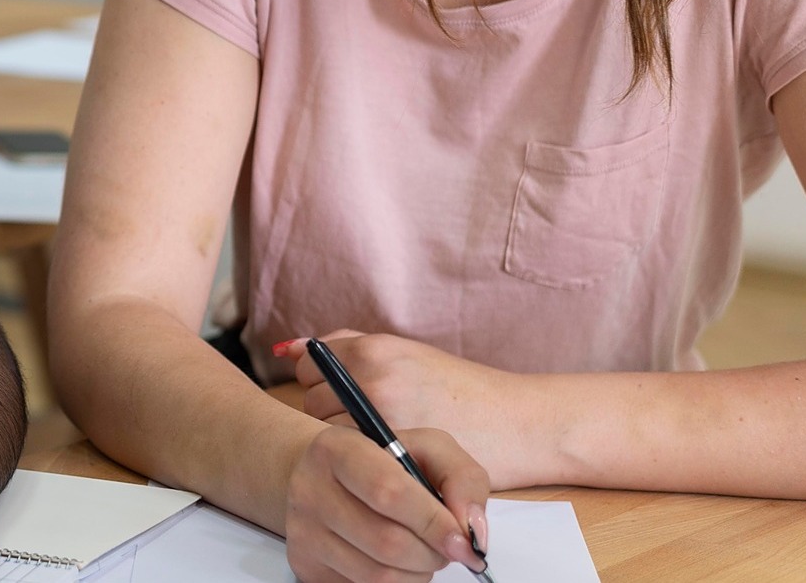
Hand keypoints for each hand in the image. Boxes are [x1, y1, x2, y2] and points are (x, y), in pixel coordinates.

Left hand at [279, 330, 532, 484]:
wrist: (517, 422)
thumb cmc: (460, 389)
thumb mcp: (405, 353)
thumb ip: (345, 346)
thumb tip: (288, 349)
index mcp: (374, 349)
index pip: (309, 368)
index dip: (323, 385)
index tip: (345, 397)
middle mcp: (372, 379)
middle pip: (311, 402)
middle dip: (331, 414)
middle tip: (367, 423)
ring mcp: (382, 418)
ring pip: (327, 434)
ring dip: (343, 440)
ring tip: (379, 441)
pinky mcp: (395, 453)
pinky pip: (352, 458)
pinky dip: (362, 461)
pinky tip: (385, 457)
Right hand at [283, 424, 490, 582]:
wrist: (317, 474)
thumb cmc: (381, 461)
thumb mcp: (425, 448)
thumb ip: (460, 478)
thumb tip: (471, 531)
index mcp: (337, 449)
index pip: (389, 493)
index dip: (434, 522)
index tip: (463, 541)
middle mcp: (309, 489)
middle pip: (388, 543)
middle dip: (432, 553)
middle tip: (446, 546)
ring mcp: (302, 532)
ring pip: (378, 576)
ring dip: (417, 573)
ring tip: (420, 551)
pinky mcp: (305, 566)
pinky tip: (393, 561)